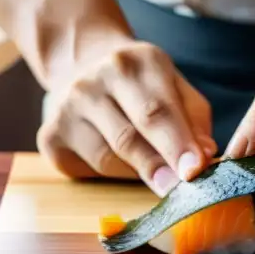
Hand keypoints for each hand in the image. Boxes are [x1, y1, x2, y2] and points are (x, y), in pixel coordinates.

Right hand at [37, 37, 215, 194]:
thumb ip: (194, 119)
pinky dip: (111, 174)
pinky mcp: (49, 136)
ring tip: (155, 169)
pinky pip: (88, 169)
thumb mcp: (174, 85)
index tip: (194, 171)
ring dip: (137, 172)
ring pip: (108, 159)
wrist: (83, 64)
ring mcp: (65, 108)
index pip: (157, 110)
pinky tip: (119, 159)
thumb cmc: (142, 84)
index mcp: (133, 63)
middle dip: (157, 167)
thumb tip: (205, 155)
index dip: (177, 144)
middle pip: (128, 137)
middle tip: (179, 190)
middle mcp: (92, 81)